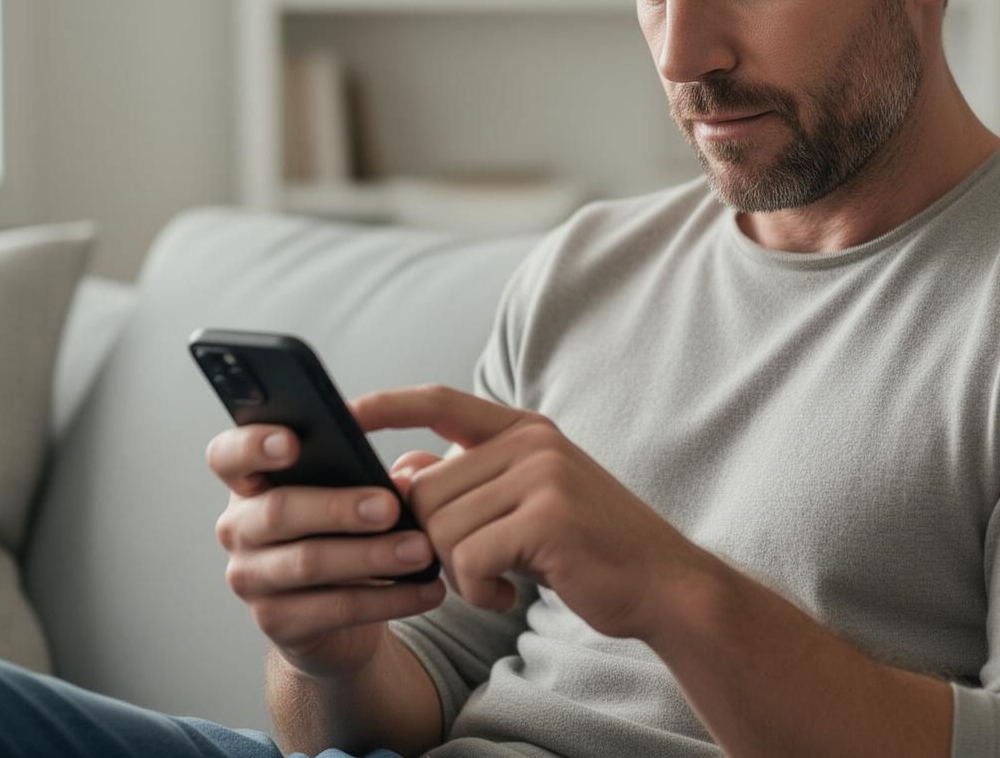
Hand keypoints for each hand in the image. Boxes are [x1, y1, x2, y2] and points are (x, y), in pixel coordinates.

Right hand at [205, 423, 445, 678]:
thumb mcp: (346, 496)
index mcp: (250, 484)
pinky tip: (428, 589)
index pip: (228, 456)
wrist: (335, 617)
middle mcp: (239, 530)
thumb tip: (406, 478)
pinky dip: (390, 599)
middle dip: (338, 508)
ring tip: (421, 550)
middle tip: (391, 506)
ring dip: (372, 555)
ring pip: (308, 562)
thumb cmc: (342, 534)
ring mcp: (251, 579)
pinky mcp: (277, 624)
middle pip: (277, 512)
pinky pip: (337, 609)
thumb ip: (365, 476)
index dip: (253, 445)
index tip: (293, 442)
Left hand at [353, 385, 720, 641]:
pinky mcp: (547, 517)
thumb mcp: (525, 504)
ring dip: (457, 572)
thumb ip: (466, 483)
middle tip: (472, 568)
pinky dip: (476, 590)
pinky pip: (466, 558)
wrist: (661, 584)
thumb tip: (400, 469)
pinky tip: (505, 597)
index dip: (382, 405)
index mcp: (524, 429)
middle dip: (431, 540)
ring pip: (440, 528)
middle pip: (425, 488)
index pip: (437, 402)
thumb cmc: (586, 549)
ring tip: (496, 582)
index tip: (338, 413)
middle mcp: (531, 442)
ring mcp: (542, 475)